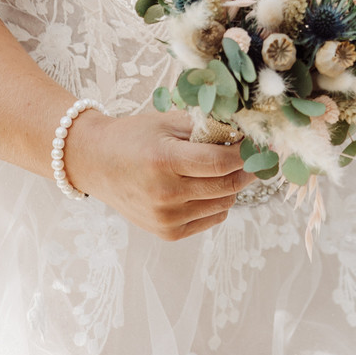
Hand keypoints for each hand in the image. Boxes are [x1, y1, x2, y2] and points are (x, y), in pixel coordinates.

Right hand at [64, 106, 253, 240]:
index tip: (258, 143)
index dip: (246, 153)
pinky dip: (217, 203)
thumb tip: (243, 134)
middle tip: (254, 156)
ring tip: (226, 168)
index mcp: (164, 161)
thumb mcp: (166, 122)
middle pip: (226, 186)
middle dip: (247, 170)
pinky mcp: (166, 232)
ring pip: (223, 205)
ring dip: (232, 186)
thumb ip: (204, 128)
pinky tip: (209, 186)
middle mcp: (165, 195)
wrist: (96, 163)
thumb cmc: (133, 137)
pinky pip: (210, 219)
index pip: (220, 163)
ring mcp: (165, 218)